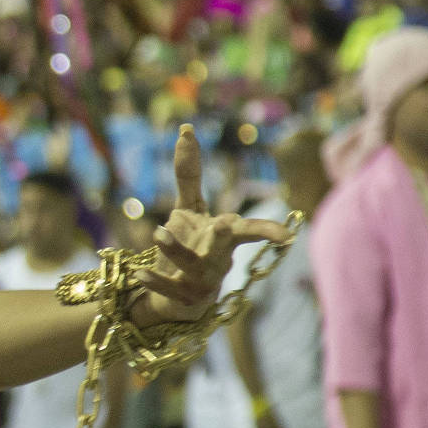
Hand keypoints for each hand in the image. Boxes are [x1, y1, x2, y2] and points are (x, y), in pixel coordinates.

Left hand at [132, 126, 291, 322]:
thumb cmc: (192, 246)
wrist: (175, 297)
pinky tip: (139, 271)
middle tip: (224, 224)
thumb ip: (189, 174)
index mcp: (226, 235)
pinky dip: (155, 280)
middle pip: (228, 246)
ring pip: (194, 266)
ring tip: (158, 233)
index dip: (268, 231)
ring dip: (178, 250)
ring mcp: (203, 280)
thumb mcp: (189, 209)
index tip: (288, 237)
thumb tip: (185, 129)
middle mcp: (220, 257)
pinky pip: (170, 289)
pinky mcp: (183, 298)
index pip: (250, 230)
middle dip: (228, 235)